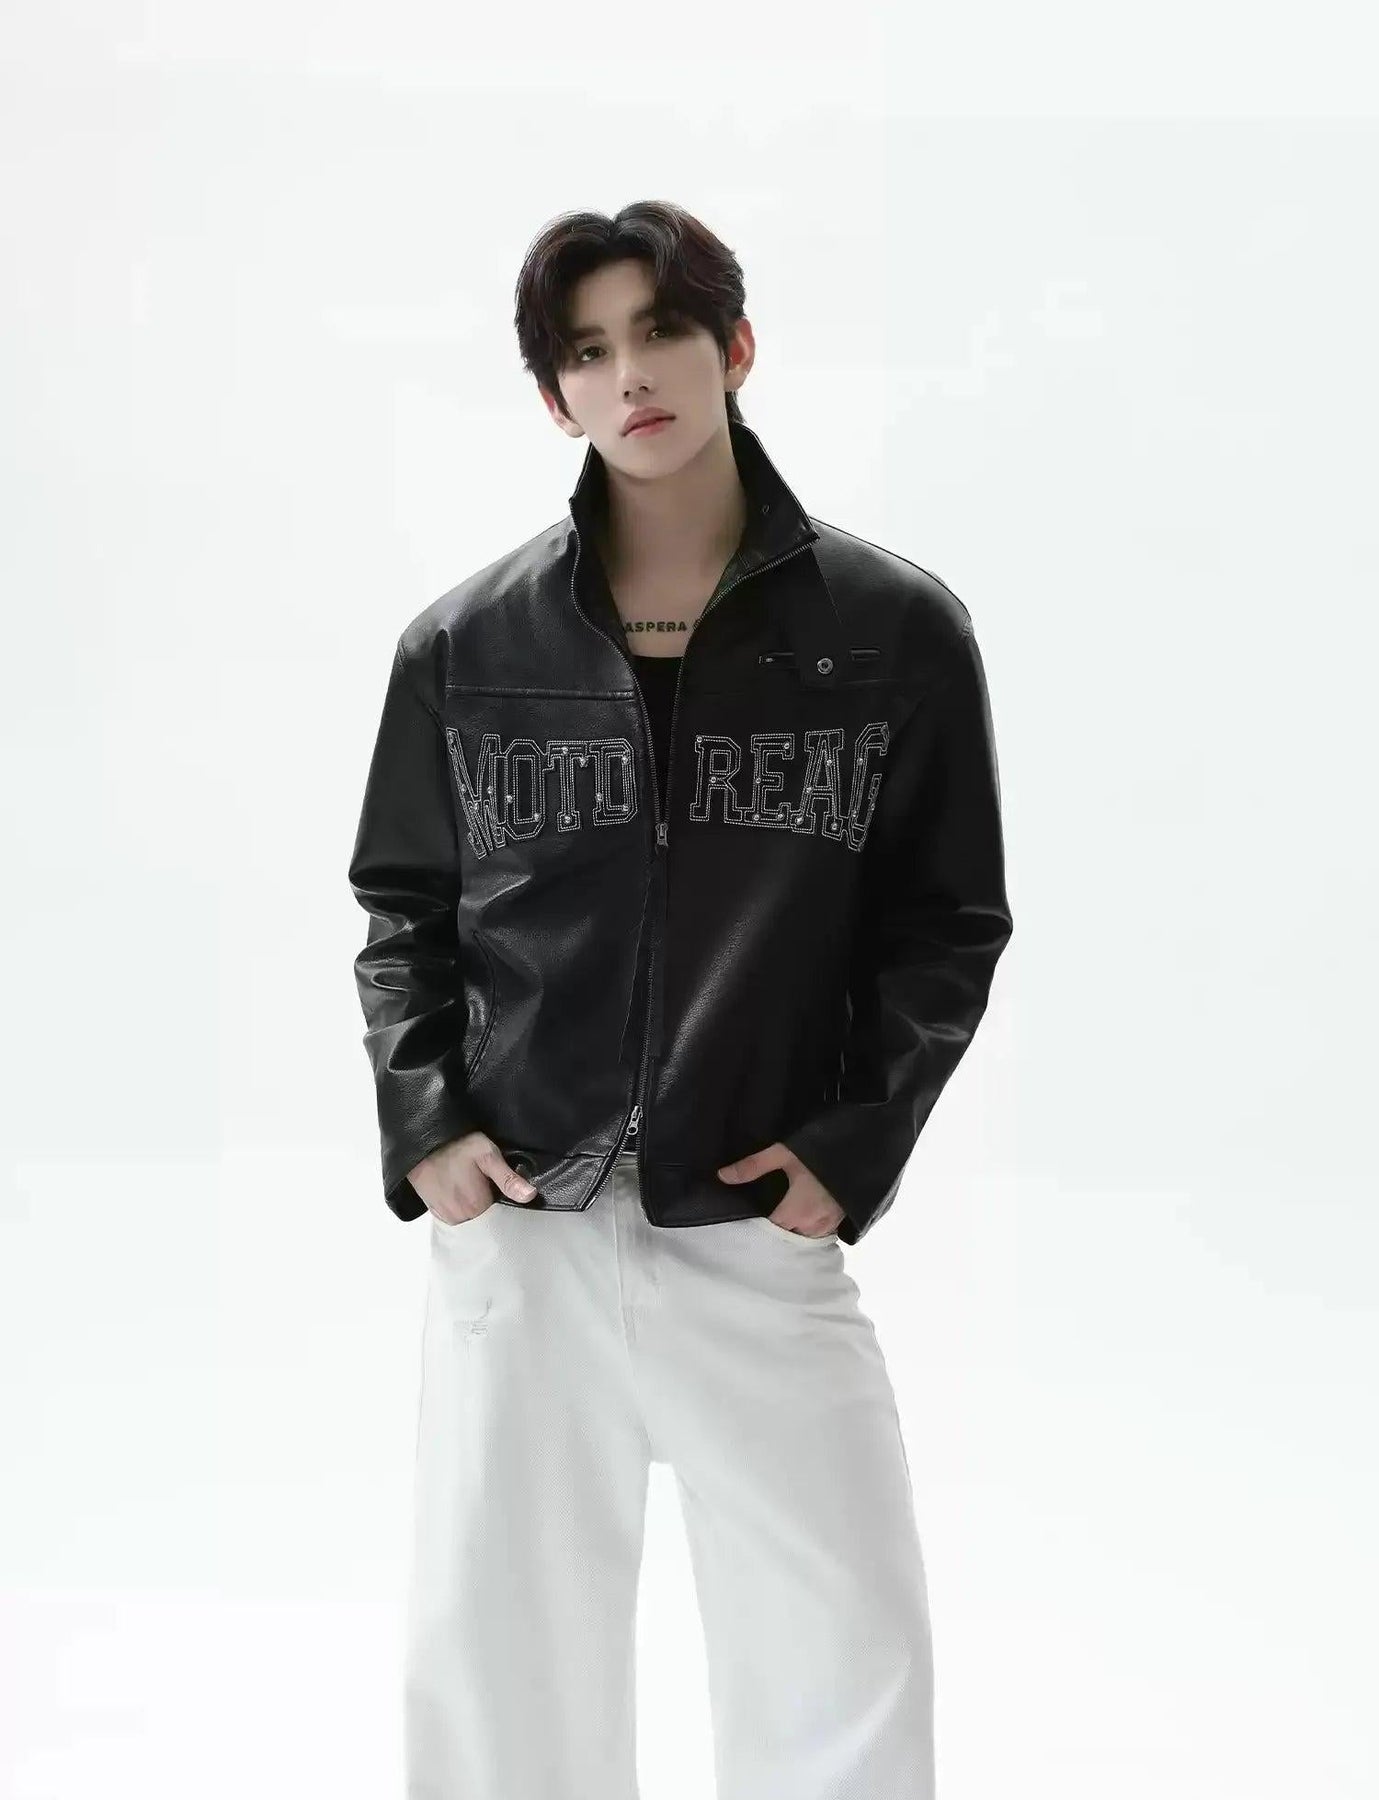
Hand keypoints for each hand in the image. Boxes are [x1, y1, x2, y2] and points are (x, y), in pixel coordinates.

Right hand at [410, 1132, 538, 1224]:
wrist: (422, 1141)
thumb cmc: (457, 1145)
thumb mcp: (488, 1155)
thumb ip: (509, 1179)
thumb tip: (531, 1196)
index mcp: (477, 1207)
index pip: (499, 1215)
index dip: (502, 1201)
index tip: (499, 1188)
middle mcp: (460, 1217)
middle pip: (483, 1218)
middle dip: (488, 1204)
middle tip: (485, 1183)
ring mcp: (446, 1216)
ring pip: (469, 1218)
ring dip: (473, 1207)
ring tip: (471, 1185)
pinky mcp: (434, 1211)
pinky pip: (454, 1216)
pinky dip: (459, 1207)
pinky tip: (459, 1190)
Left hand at [716, 1142, 845, 1236]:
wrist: (861, 1150)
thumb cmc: (820, 1153)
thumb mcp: (784, 1154)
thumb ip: (753, 1166)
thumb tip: (722, 1176)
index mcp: (795, 1213)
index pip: (769, 1230)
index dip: (757, 1225)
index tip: (748, 1217)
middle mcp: (812, 1225)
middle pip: (786, 1236)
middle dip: (776, 1228)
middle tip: (764, 1214)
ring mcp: (829, 1225)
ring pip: (804, 1236)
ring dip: (793, 1230)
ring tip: (783, 1215)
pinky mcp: (841, 1220)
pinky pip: (820, 1233)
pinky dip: (810, 1228)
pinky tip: (804, 1215)